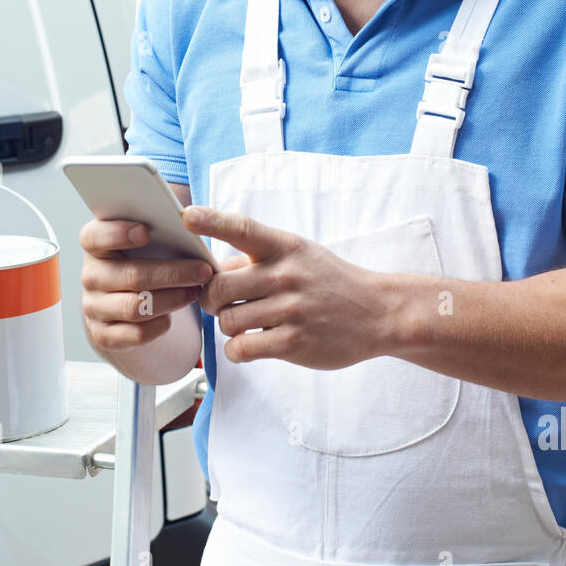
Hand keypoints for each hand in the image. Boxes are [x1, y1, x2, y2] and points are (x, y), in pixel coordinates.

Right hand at [79, 218, 212, 352]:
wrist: (121, 302)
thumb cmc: (140, 261)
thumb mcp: (144, 242)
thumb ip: (156, 229)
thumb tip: (190, 220)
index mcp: (94, 245)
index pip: (95, 237)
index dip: (117, 233)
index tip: (145, 231)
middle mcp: (90, 276)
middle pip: (131, 275)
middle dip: (172, 273)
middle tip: (203, 270)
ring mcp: (94, 307)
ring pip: (136, 307)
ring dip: (172, 299)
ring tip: (196, 291)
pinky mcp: (104, 334)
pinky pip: (136, 334)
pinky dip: (160, 325)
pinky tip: (174, 315)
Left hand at [180, 206, 385, 367]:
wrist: (378, 312)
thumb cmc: (329, 281)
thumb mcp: (299, 255)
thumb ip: (258, 257)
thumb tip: (212, 269)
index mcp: (285, 247)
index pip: (242, 228)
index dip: (212, 220)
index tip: (187, 215)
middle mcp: (286, 275)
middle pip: (217, 288)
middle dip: (211, 299)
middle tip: (222, 303)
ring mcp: (290, 310)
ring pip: (227, 321)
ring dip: (229, 326)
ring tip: (247, 323)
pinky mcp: (293, 343)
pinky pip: (241, 349)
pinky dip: (237, 349)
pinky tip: (250, 344)